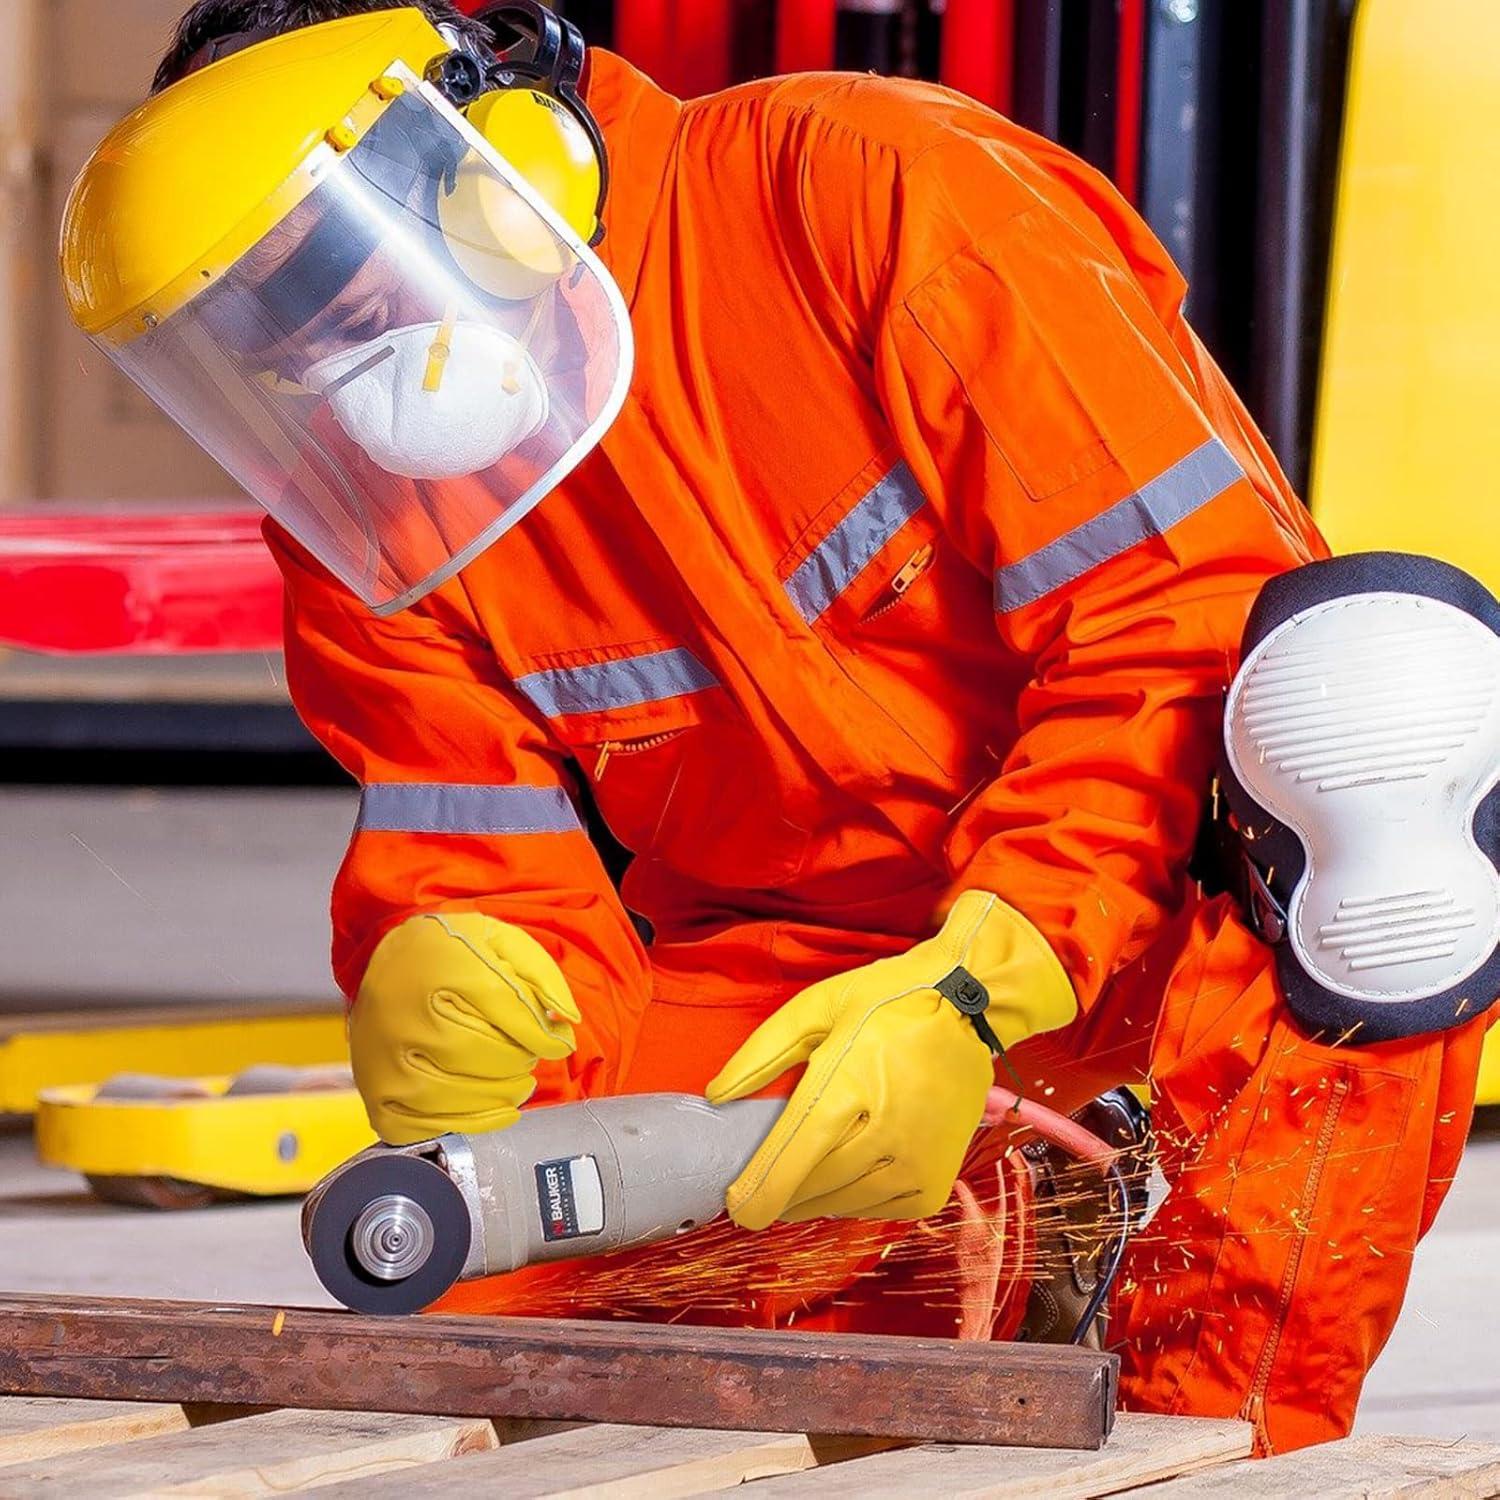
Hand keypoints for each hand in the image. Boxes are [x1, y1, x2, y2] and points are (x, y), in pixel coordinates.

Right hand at [348, 911, 578, 1144]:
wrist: (388, 961)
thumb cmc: (450, 952)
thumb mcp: (501, 941)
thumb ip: (541, 976)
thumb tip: (566, 1022)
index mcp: (443, 971)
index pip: (513, 1015)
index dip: (546, 1036)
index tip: (557, 1042)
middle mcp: (408, 1018)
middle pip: (490, 1058)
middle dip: (522, 1061)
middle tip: (526, 1055)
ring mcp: (388, 1063)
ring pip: (464, 1097)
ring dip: (503, 1094)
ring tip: (515, 1080)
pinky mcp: (379, 1096)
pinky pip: (431, 1126)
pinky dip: (471, 1122)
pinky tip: (488, 1104)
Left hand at [706, 891, 1075, 1227]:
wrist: (970, 1007)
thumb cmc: (890, 1002)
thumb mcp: (818, 1008)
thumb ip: (763, 1053)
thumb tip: (718, 1095)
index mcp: (845, 1087)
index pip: (787, 1163)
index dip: (754, 1195)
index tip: (735, 1205)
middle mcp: (883, 1133)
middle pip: (808, 1189)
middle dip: (778, 1189)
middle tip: (767, 1174)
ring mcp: (913, 1162)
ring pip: (839, 1204)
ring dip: (813, 1195)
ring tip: (807, 1167)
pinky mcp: (933, 1182)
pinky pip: (876, 1211)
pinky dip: (852, 1198)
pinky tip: (849, 1169)